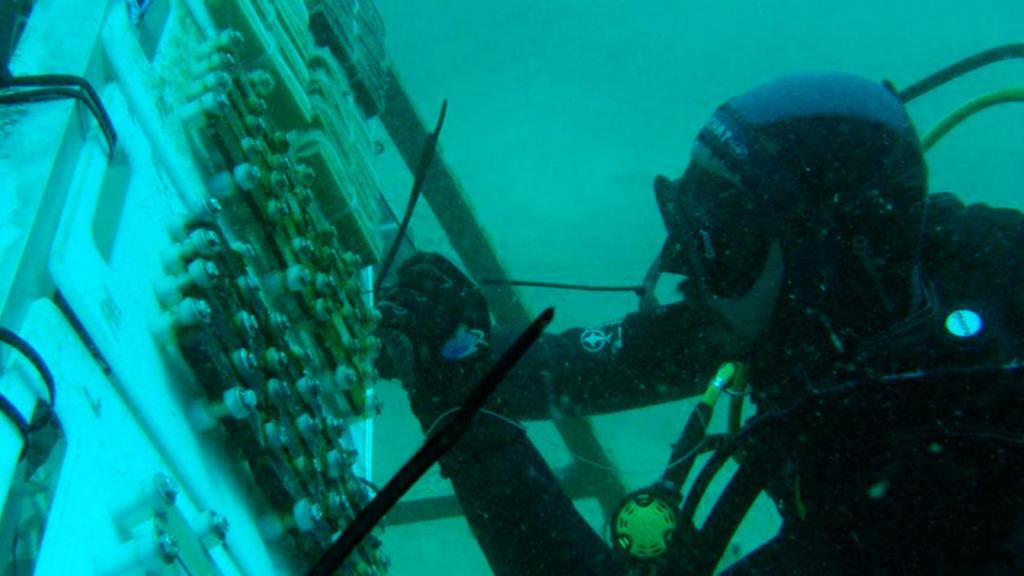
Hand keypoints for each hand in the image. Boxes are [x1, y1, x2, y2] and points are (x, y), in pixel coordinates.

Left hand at [377, 253, 490, 423]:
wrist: (464, 401)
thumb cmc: (461, 369)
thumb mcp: (467, 330)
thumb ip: (448, 305)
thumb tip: (413, 281)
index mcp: (472, 298)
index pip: (437, 263)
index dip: (414, 263)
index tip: (402, 272)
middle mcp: (461, 301)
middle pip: (418, 275)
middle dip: (400, 285)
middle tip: (393, 301)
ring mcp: (445, 314)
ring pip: (405, 294)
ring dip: (390, 303)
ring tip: (386, 317)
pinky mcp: (425, 332)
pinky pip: (395, 312)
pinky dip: (384, 318)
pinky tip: (382, 326)